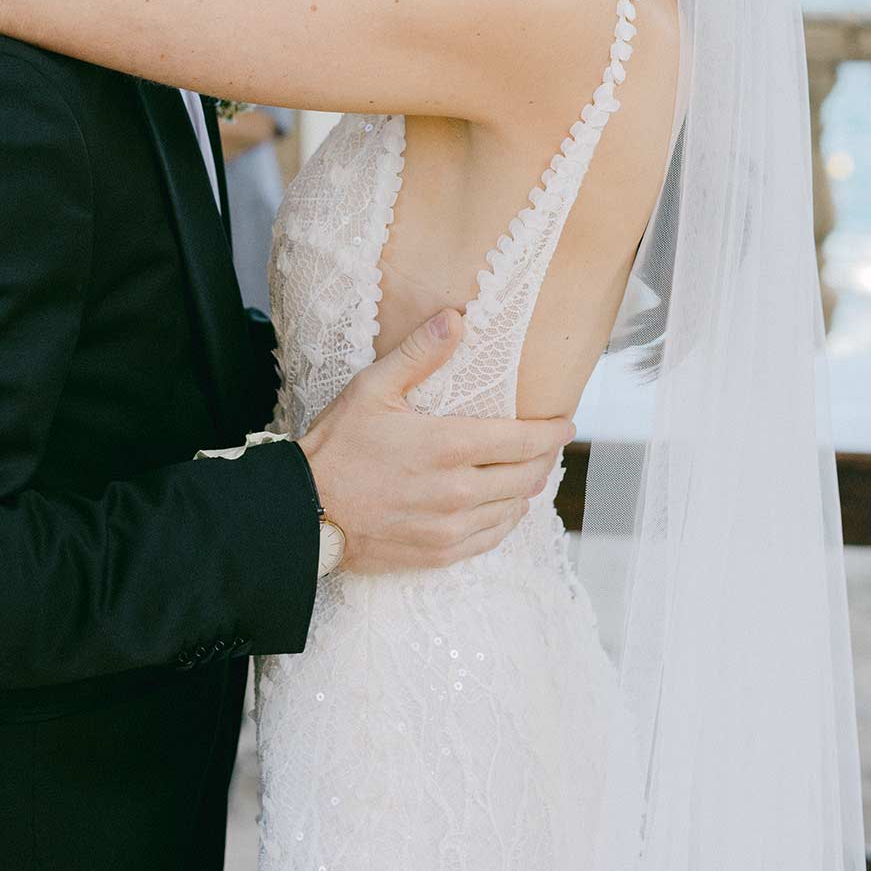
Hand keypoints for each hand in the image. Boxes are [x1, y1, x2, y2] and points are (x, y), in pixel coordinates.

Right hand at [297, 309, 574, 574]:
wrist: (304, 512)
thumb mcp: (374, 388)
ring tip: (531, 470)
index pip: (523, 440)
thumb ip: (421, 354)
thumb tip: (457, 317)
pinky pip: (491, 539)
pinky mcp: (439, 553)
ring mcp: (450, 527)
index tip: (566, 422)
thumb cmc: (338, 445)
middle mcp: (458, 491)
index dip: (552, 431)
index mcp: (448, 446)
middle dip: (545, 457)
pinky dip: (506, 520)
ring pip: (513, 508)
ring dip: (528, 488)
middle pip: (526, 476)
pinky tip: (506, 507)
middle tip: (550, 443)